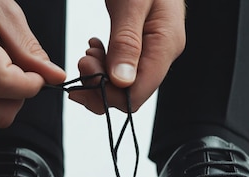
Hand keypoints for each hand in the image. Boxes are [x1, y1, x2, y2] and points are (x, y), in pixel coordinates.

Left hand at [69, 0, 185, 113]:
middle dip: (101, 85)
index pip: (139, 93)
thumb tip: (121, 82)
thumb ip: (126, 42)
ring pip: (126, 82)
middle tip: (82, 61)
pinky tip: (95, 47)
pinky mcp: (144, 43)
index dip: (108, 96)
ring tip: (88, 51)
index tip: (84, 78)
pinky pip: (125, 67)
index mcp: (166, 44)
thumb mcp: (130, 2)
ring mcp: (155, 48)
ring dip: (101, 74)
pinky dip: (105, 63)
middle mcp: (164, 52)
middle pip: (132, 92)